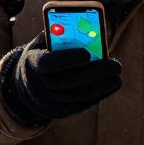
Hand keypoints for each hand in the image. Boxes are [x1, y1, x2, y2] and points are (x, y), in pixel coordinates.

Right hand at [0, 33, 121, 125]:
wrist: (26, 86)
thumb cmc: (42, 56)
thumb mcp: (43, 43)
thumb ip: (59, 36)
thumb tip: (86, 32)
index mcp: (32, 63)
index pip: (48, 63)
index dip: (67, 59)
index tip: (88, 53)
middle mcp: (38, 85)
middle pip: (68, 82)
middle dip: (95, 73)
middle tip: (116, 66)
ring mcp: (47, 101)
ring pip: (77, 96)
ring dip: (101, 87)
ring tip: (117, 77)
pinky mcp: (58, 112)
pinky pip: (80, 105)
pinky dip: (98, 96)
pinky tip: (111, 86)